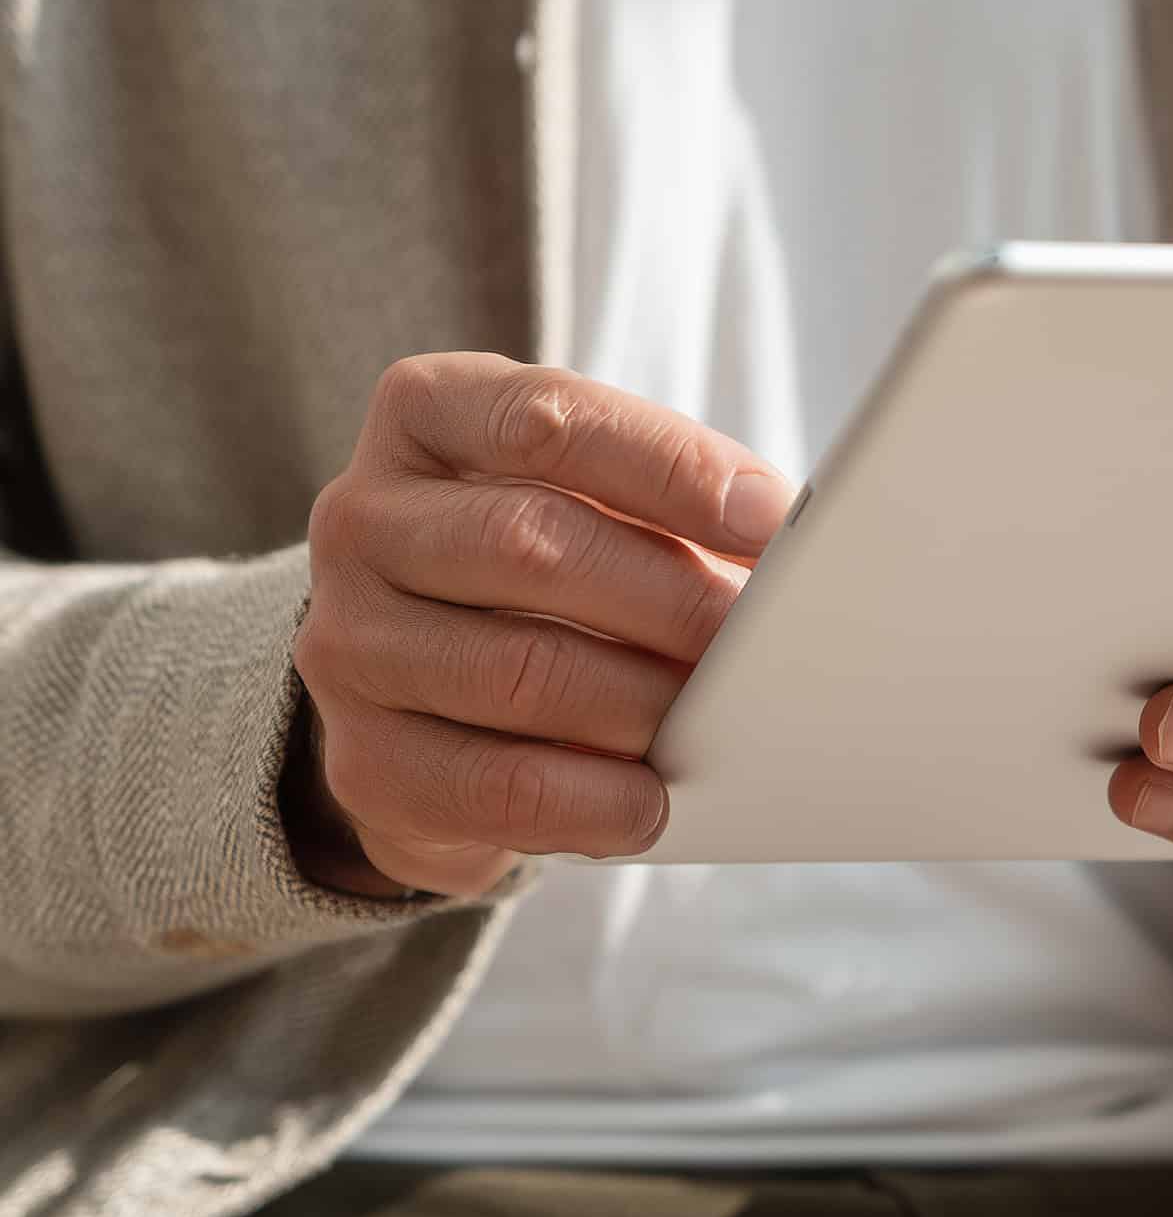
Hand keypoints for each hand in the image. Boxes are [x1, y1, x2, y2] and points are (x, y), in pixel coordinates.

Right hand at [288, 353, 792, 898]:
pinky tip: (655, 800)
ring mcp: (348, 641)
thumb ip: (672, 491)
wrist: (431, 691)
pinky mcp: (365, 759)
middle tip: (758, 634)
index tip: (769, 516)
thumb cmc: (549, 565)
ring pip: (516, 669)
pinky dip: (594, 798)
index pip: (549, 419)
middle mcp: (364, 517)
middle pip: (529, 542)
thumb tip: (780, 531)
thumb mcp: (596, 494)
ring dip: (642, 700)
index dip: (670, 467)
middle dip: (669, 594)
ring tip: (720, 715)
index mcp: (427, 415)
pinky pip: (493, 785)